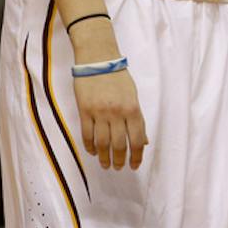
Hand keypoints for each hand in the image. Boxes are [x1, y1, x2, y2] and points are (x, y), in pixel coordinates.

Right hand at [68, 18, 146, 169]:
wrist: (98, 60)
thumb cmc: (119, 77)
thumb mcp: (134, 96)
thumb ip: (138, 119)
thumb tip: (144, 141)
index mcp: (133, 109)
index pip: (137, 139)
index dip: (136, 156)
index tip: (134, 165)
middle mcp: (117, 113)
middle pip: (119, 144)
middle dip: (120, 160)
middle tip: (118, 168)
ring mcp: (99, 113)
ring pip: (102, 143)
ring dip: (104, 157)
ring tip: (106, 164)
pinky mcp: (84, 111)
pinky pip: (86, 135)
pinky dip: (90, 147)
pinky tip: (93, 152)